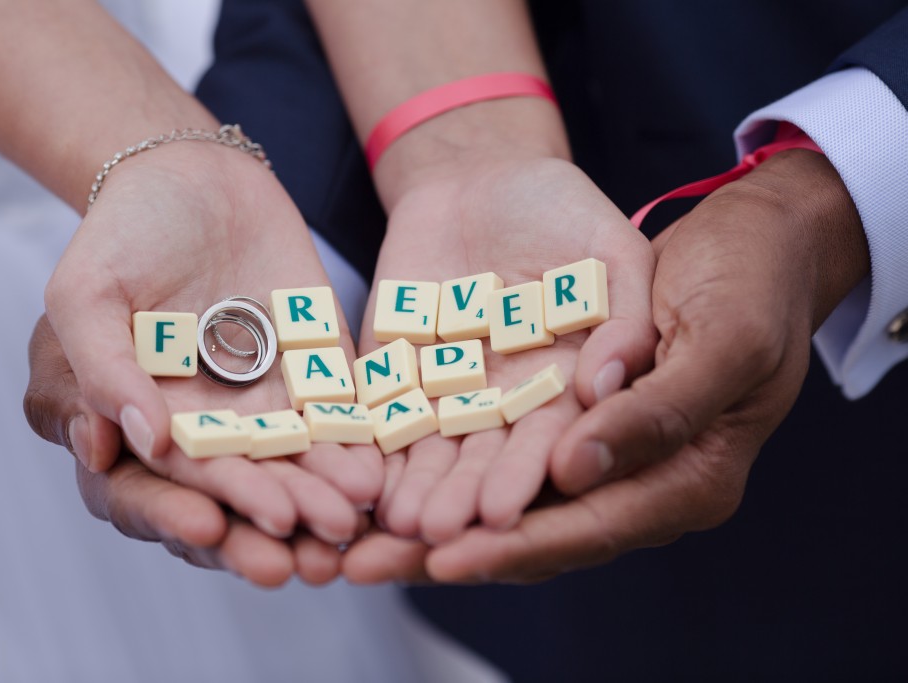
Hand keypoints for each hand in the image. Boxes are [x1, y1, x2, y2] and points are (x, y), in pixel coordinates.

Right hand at [40, 146, 382, 544]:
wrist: (192, 176)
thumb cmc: (122, 234)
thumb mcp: (86, 294)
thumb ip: (101, 368)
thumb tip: (134, 443)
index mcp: (144, 420)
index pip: (163, 484)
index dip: (183, 512)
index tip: (211, 531)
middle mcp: (208, 424)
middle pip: (238, 487)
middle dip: (269, 520)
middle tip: (302, 557)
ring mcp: (265, 400)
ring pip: (296, 461)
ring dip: (322, 496)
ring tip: (349, 523)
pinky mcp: (315, 370)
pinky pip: (340, 414)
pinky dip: (356, 444)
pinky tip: (377, 472)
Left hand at [359, 157, 655, 543]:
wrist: (484, 175)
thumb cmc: (563, 209)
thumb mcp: (612, 252)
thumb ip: (624, 317)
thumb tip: (608, 386)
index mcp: (569, 388)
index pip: (553, 444)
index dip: (526, 479)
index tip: (503, 514)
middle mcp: (509, 404)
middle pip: (485, 459)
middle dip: (460, 498)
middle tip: (436, 539)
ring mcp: (451, 390)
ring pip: (430, 448)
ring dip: (414, 486)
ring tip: (394, 524)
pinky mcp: (396, 369)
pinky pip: (379, 410)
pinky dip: (368, 442)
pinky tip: (352, 475)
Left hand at [405, 149, 869, 582]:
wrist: (678, 204)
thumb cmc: (739, 275)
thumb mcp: (720, 331)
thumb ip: (664, 402)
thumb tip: (583, 459)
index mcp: (673, 464)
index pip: (596, 516)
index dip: (532, 539)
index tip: (471, 549)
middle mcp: (599, 453)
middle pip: (526, 511)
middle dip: (459, 538)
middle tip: (398, 556)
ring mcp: (548, 418)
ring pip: (478, 474)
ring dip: (423, 503)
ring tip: (372, 530)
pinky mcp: (506, 382)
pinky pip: (453, 425)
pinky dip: (407, 449)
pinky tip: (363, 469)